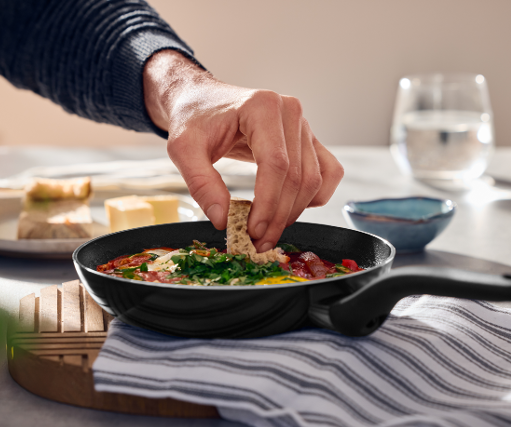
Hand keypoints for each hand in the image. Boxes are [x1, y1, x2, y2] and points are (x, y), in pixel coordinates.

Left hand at [143, 50, 343, 251]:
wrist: (201, 100)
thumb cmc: (194, 118)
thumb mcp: (183, 148)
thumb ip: (201, 183)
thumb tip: (223, 220)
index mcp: (262, 107)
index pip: (276, 164)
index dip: (268, 203)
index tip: (253, 231)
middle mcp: (290, 112)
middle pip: (297, 176)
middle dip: (279, 216)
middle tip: (257, 242)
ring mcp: (303, 126)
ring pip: (313, 180)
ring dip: (294, 212)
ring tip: (268, 232)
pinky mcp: (308, 140)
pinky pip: (327, 172)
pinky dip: (313, 197)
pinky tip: (288, 209)